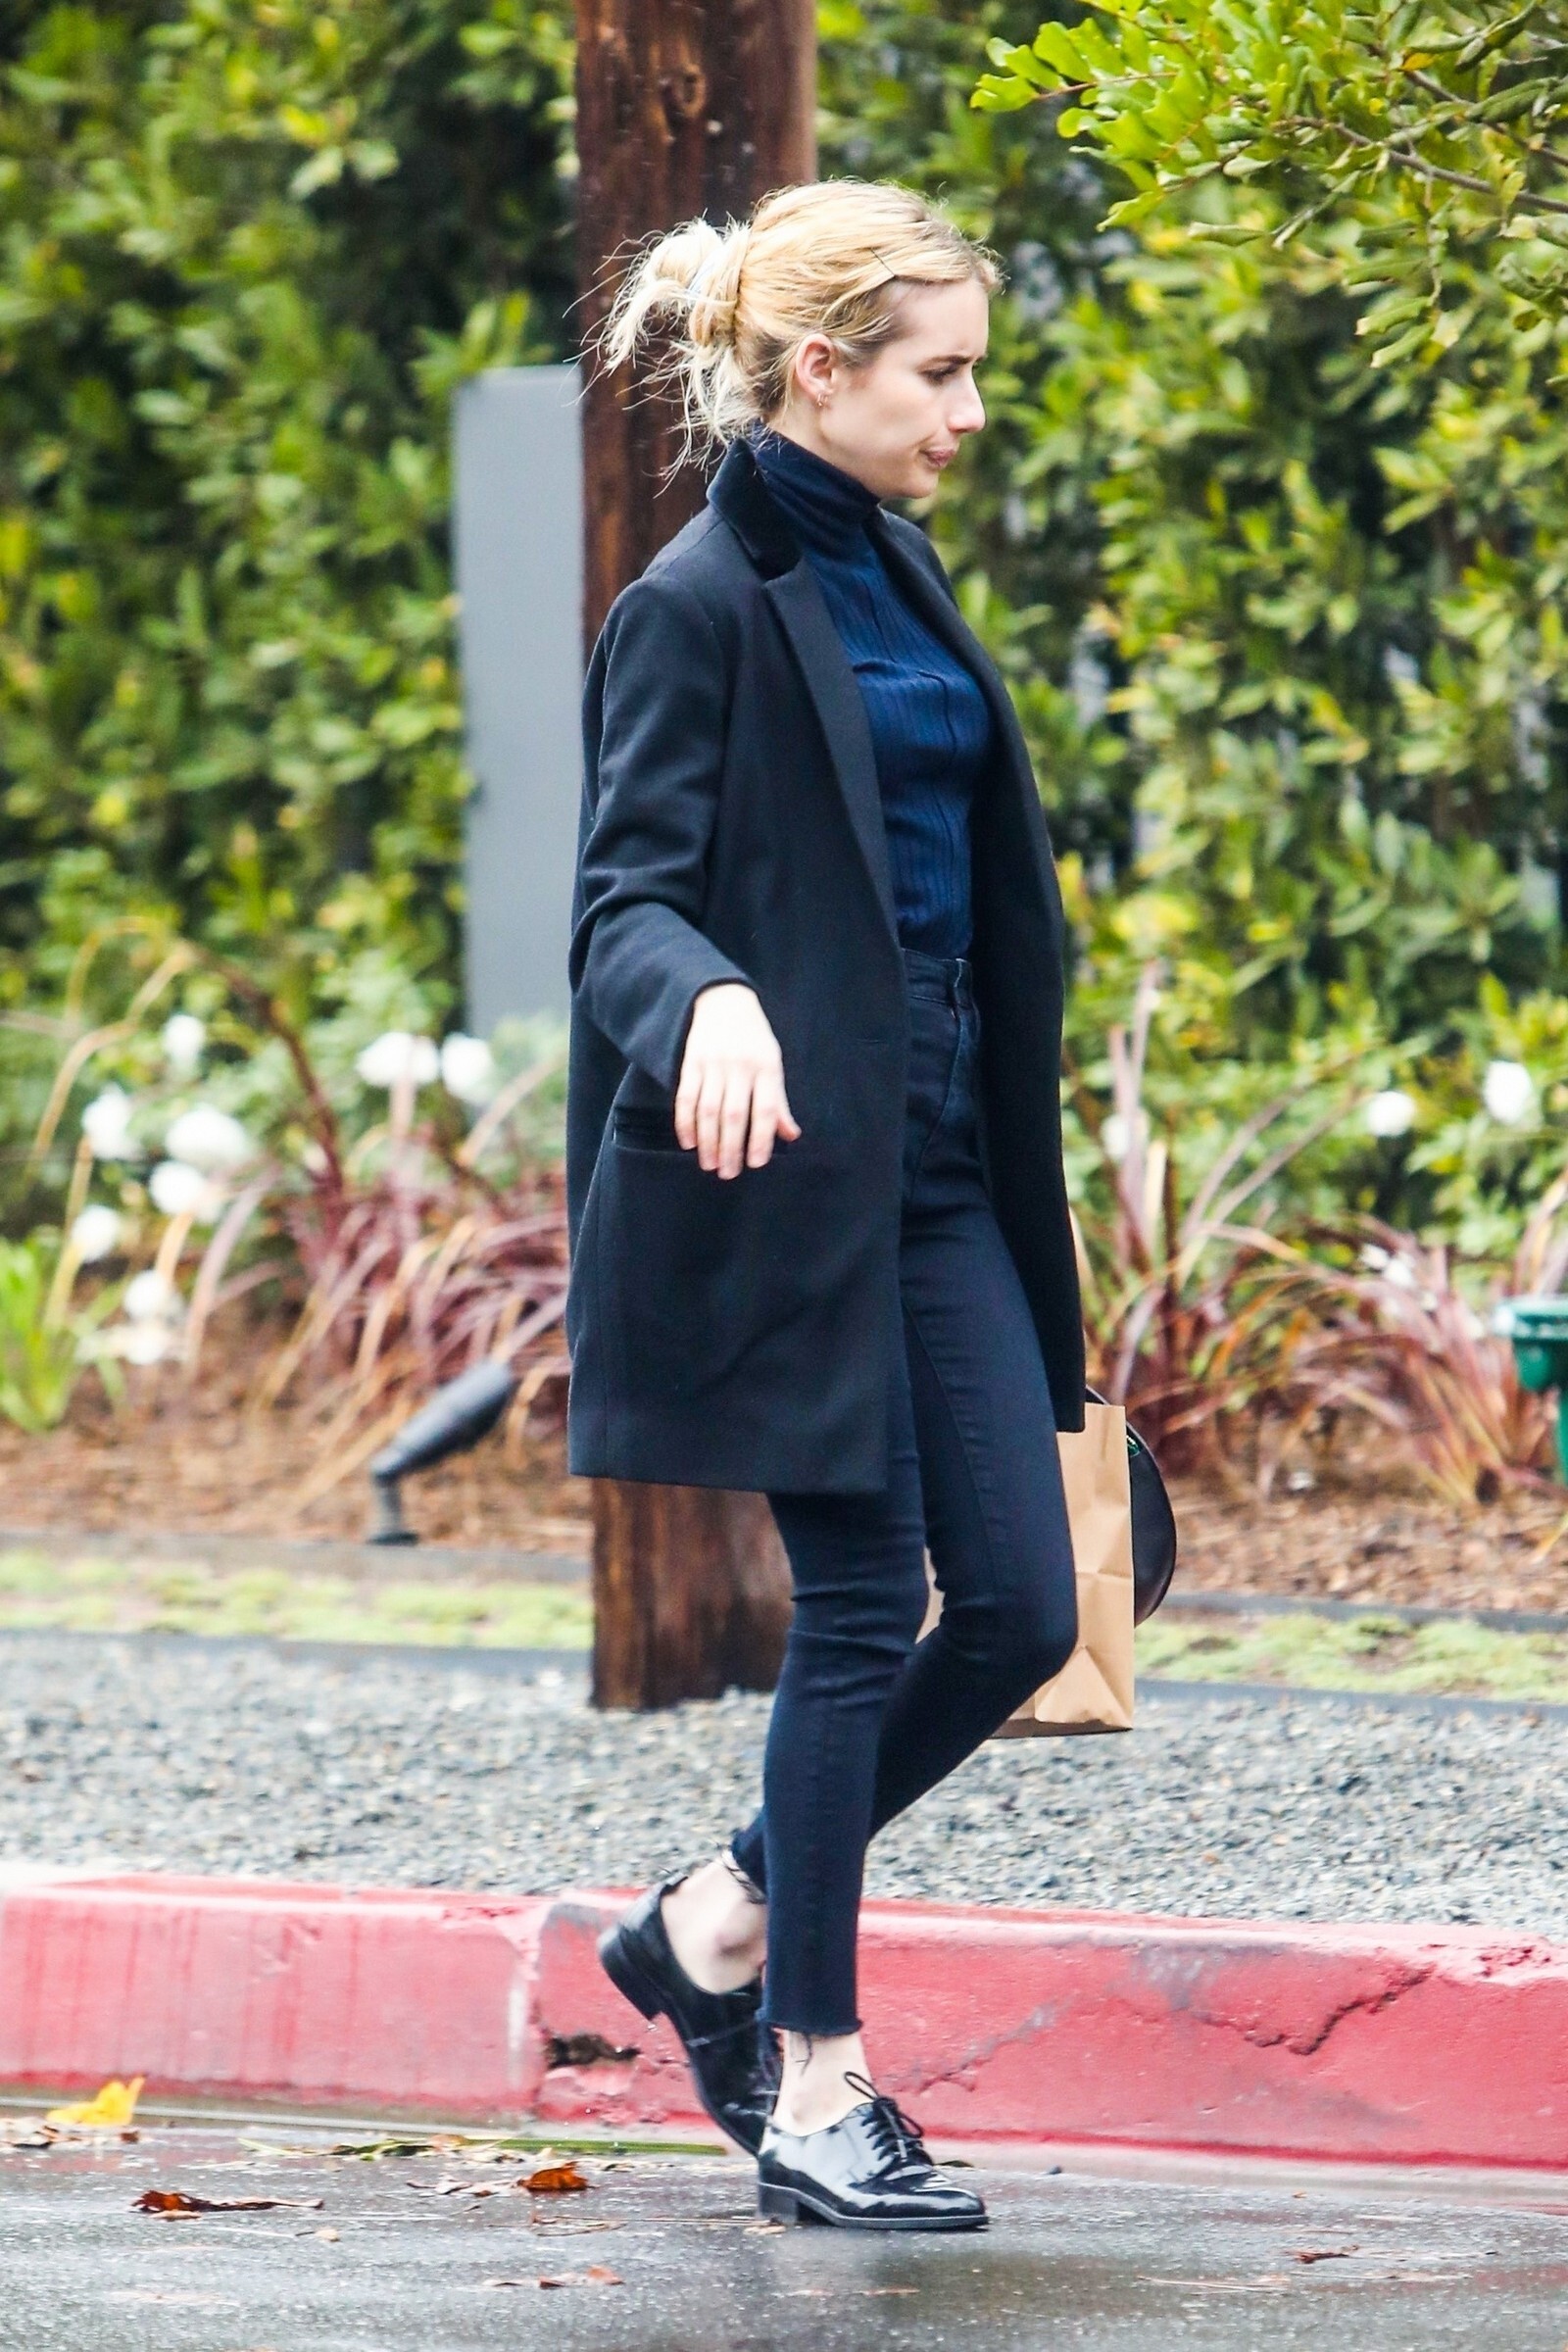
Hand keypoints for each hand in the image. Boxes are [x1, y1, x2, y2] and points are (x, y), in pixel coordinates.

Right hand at [676, 984, 801, 1177]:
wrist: (723, 1000)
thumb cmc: (754, 1039)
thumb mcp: (773, 1063)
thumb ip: (779, 1101)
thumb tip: (791, 1135)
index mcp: (766, 1068)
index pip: (765, 1109)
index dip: (761, 1139)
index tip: (756, 1163)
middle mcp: (740, 1066)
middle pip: (734, 1114)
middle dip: (731, 1148)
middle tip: (728, 1174)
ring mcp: (713, 1064)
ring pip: (708, 1110)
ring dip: (708, 1141)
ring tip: (709, 1165)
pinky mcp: (691, 1062)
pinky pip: (686, 1097)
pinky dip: (686, 1122)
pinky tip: (689, 1143)